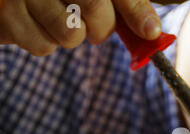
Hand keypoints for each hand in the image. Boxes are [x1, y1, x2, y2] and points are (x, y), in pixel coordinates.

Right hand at [0, 0, 160, 55]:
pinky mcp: (4, 14)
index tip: (150, 32)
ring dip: (71, 36)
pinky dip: (46, 42)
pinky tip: (37, 22)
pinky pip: (43, 47)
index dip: (135, 11)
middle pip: (94, 9)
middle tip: (93, 22)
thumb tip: (151, 31)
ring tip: (59, 16)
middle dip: (101, 28)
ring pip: (68, 36)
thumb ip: (127, 5)